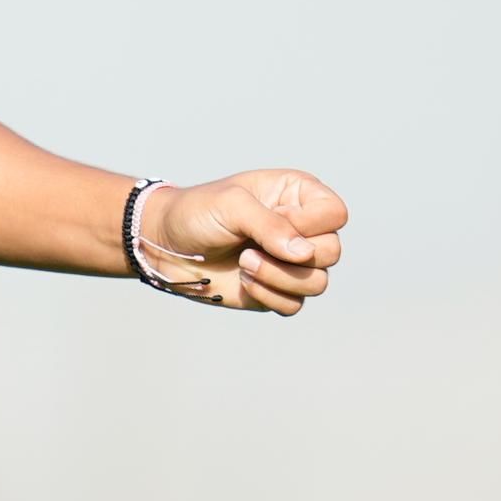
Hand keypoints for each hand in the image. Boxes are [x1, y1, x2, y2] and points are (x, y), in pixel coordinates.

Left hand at [136, 170, 348, 313]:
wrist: (165, 246)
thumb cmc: (197, 213)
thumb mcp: (232, 205)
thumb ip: (270, 225)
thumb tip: (305, 254)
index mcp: (298, 195)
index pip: (335, 214)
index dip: (308, 224)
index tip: (273, 220)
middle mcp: (302, 229)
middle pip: (332, 252)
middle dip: (290, 256)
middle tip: (250, 248)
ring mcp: (291, 262)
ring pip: (318, 283)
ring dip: (278, 278)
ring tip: (244, 264)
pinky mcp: (276, 291)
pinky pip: (295, 305)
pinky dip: (269, 296)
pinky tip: (243, 281)